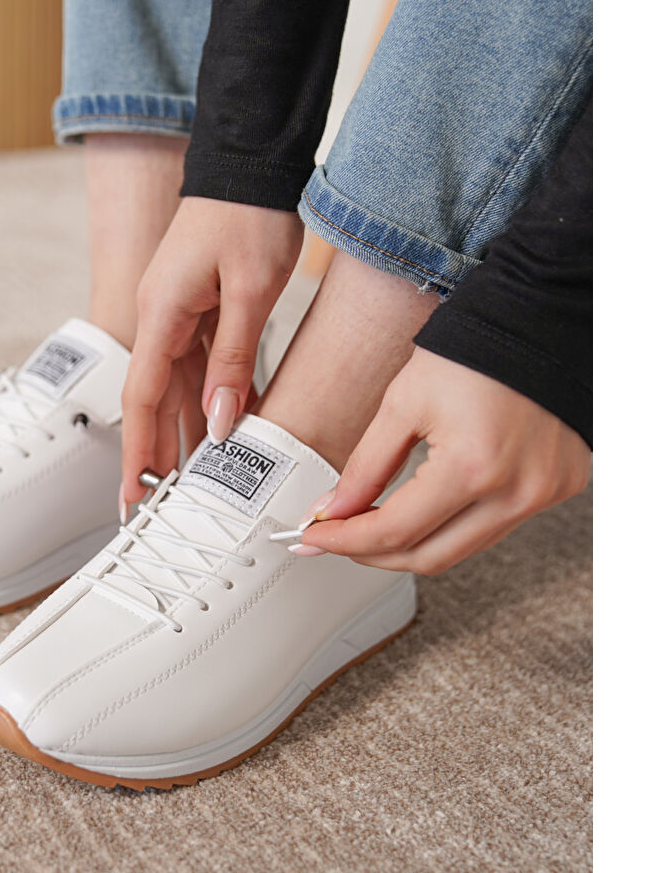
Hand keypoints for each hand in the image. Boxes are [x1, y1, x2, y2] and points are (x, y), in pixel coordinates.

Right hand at [120, 196, 303, 506]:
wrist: (251, 164)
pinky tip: (228, 426)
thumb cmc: (250, 217)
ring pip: (178, 383)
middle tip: (160, 505)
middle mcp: (161, 314)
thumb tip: (219, 421)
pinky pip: (200, 362)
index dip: (140, 448)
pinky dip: (212, 396)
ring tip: (195, 481)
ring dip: (185, 429)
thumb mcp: (251, 290)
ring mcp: (178, 309)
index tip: (136, 494)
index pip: (143, 395)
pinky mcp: (198, 305)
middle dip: (157, 450)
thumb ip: (233, 358)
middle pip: (155, 396)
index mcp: (163, 311)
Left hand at [293, 347, 590, 573]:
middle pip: (430, 557)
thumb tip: (333, 510)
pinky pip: (496, 526)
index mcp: (474, 467)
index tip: (312, 537)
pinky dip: (454, 525)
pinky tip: (425, 510)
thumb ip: (366, 465)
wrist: (540, 315)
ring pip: (464, 549)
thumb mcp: (404, 401)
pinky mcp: (559, 487)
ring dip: (413, 544)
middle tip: (334, 539)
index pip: (395, 531)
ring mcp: (544, 493)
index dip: (344, 540)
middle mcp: (517, 492)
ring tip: (371, 526)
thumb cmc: (474, 347)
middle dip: (373, 554)